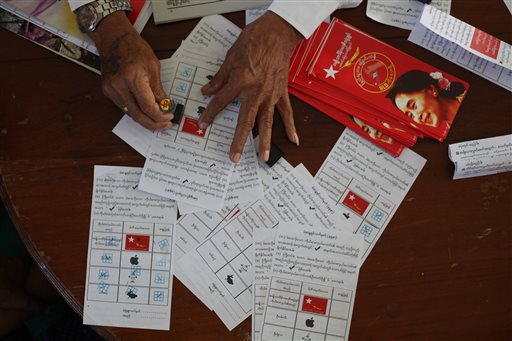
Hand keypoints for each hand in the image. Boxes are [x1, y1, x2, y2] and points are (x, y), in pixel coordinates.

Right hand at [89, 12, 171, 130]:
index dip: (160, 116)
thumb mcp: (153, 66)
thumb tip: (165, 106)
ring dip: (145, 119)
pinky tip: (146, 112)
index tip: (169, 117)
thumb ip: (158, 89)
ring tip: (158, 120)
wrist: (113, 38)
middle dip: (153, 124)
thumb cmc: (133, 47)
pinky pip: (124, 108)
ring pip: (130, 114)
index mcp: (132, 77)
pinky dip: (136, 112)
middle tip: (165, 125)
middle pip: (138, 115)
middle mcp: (119, 85)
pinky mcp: (108, 91)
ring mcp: (111, 89)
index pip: (147, 106)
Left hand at [199, 12, 302, 162]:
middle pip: (245, 121)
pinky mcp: (282, 93)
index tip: (203, 124)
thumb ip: (220, 78)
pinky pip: (286, 112)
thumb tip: (208, 91)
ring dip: (264, 141)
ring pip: (267, 122)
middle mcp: (256, 92)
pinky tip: (293, 140)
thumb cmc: (254, 41)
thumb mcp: (230, 57)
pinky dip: (290, 126)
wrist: (277, 33)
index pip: (221, 102)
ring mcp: (271, 94)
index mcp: (241, 82)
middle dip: (239, 141)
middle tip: (234, 157)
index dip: (210, 114)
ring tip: (263, 158)